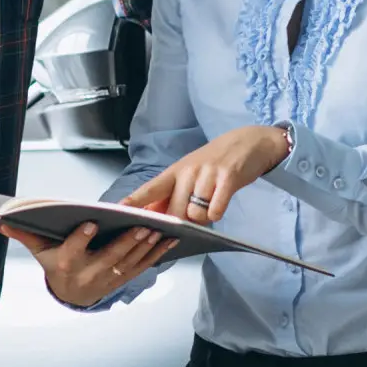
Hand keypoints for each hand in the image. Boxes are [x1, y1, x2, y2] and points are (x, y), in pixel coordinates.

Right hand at [1, 221, 176, 307]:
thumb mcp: (40, 251)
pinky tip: (170, 240)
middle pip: (110, 257)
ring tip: (160, 230)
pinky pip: (143, 267)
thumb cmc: (55, 263)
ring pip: (131, 262)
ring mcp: (109, 278)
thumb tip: (2, 222)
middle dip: (127, 241)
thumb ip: (25, 235)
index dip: (82, 237)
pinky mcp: (124, 279)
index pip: (73, 250)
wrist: (71, 294)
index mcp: (67, 264)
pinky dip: (158, 254)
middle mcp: (89, 273)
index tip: (92, 223)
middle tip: (142, 224)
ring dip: (147, 247)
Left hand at [127, 125, 289, 224]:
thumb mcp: (188, 174)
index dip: (134, 201)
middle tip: (189, 220)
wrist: (247, 143)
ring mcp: (207, 174)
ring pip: (195, 214)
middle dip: (179, 223)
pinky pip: (216, 209)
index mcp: (174, 172)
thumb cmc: (213, 163)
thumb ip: (171, 195)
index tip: (118, 211)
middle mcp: (188, 171)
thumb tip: (150, 216)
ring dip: (202, 219)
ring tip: (209, 205)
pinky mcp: (228, 178)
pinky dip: (217, 213)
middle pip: (174, 212)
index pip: (150, 189)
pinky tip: (219, 205)